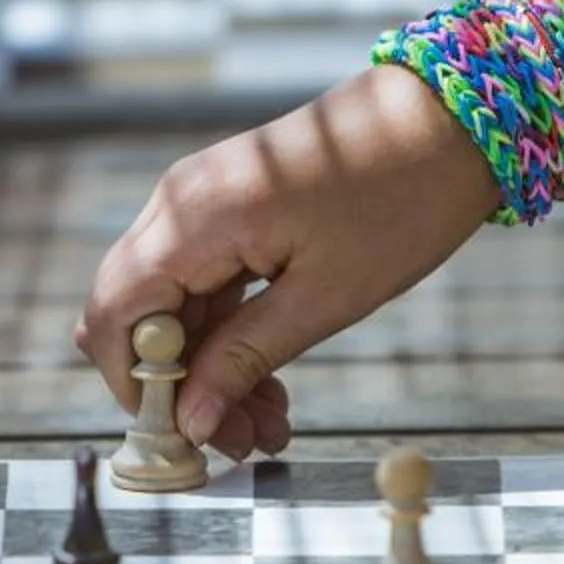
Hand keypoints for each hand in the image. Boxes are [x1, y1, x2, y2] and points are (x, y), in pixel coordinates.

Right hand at [76, 66, 500, 460]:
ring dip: (209, 368)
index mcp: (197, 219)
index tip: (184, 437)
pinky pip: (203, 282)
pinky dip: (227, 334)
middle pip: (136, 314)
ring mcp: (203, 200)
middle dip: (177, 386)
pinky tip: (269, 382)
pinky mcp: (229, 205)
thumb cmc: (399, 201)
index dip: (134, 385)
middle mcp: (182, 203)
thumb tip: (190, 419)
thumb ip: (245, 358)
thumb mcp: (325, 298)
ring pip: (173, 305)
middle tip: (239, 442)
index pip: (115, 314)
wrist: (449, 120)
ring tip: (268, 425)